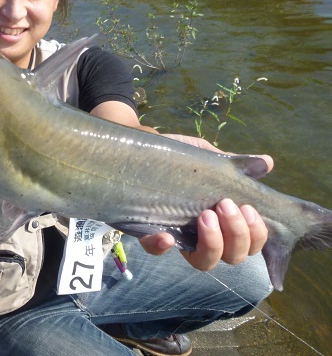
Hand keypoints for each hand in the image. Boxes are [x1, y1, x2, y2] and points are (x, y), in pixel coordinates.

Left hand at [139, 134, 270, 270]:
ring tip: (205, 215)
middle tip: (225, 205)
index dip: (256, 234)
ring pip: (204, 262)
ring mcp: (178, 236)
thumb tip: (266, 163)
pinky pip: (155, 250)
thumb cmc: (181, 158)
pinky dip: (162, 246)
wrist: (142, 147)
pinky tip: (167, 236)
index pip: (251, 243)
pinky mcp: (148, 232)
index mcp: (225, 220)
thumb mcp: (209, 159)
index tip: (250, 208)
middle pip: (234, 257)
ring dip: (212, 243)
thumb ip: (234, 165)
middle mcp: (204, 235)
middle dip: (238, 234)